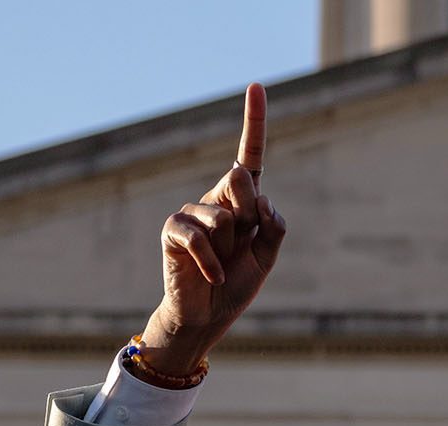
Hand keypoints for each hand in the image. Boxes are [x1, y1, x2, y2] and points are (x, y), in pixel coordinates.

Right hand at [139, 83, 287, 375]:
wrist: (207, 317)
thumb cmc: (235, 284)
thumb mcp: (267, 256)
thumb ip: (272, 226)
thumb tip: (260, 198)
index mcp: (243, 202)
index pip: (250, 156)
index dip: (254, 121)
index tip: (257, 86)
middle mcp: (218, 200)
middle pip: (241, 179)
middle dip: (249, 215)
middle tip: (240, 244)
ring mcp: (193, 212)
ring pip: (225, 216)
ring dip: (230, 247)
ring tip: (220, 264)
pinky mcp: (174, 230)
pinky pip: (199, 236)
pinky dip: (212, 261)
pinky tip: (212, 275)